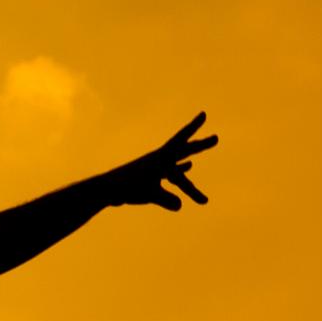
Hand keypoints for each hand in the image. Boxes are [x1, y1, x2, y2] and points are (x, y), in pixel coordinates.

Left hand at [95, 113, 216, 209]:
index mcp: (161, 158)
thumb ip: (165, 199)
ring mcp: (154, 169)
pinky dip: (180, 172)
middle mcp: (159, 160)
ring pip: (177, 169)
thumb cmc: (126, 189)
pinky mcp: (149, 177)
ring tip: (197, 166)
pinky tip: (189, 167)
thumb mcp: (148, 194)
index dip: (194, 127)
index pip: (181, 140)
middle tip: (216, 138)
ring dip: (188, 172)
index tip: (204, 114)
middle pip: (184, 151)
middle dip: (200, 146)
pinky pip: (170, 175)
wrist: (105, 191)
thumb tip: (179, 206)